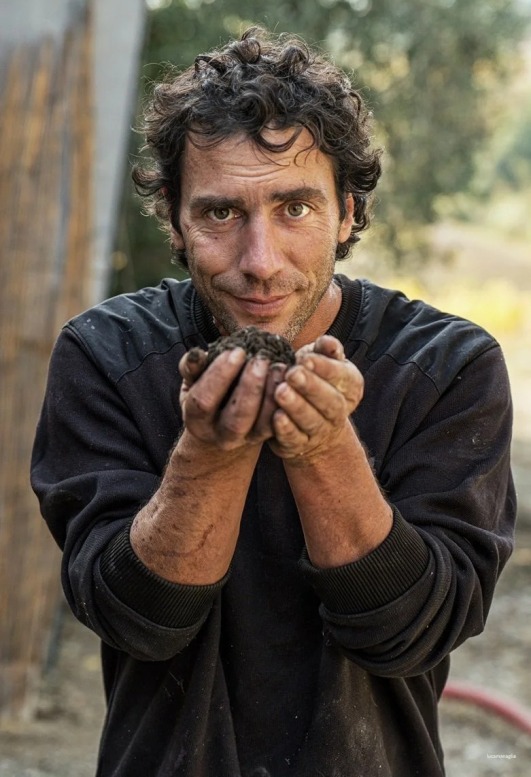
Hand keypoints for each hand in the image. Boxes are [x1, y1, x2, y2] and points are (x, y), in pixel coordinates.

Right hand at [179, 348, 285, 449]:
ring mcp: (246, 439)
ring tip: (278, 366)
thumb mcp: (192, 383)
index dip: (220, 375)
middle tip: (261, 359)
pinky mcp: (266, 437)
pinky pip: (278, 424)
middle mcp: (221, 435)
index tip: (237, 351)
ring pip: (262, 424)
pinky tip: (286, 379)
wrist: (219, 428)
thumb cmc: (205, 395)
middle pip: (237, 417)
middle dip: (250, 386)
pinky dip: (284, 402)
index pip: (205, 400)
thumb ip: (191, 368)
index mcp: (197, 420)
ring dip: (272, 394)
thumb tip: (197, 354)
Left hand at [269, 335, 363, 460]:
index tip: (305, 359)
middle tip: (292, 373)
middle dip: (311, 387)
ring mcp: (321, 432)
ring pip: (312, 421)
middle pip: (330, 402)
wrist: (307, 422)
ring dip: (296, 407)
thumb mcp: (319, 361)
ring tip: (281, 391)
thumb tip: (327, 342)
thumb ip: (324, 351)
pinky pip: (294, 439)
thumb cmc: (312, 380)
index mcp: (350, 387)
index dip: (324, 368)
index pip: (342, 377)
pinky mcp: (299, 447)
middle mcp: (339, 412)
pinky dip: (286, 429)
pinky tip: (276, 416)